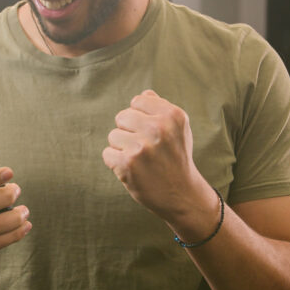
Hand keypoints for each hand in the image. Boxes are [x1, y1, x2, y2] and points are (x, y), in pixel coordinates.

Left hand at [102, 90, 216, 224]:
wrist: (181, 194)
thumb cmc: (176, 157)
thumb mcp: (179, 130)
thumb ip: (161, 108)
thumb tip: (143, 94)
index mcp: (172, 115)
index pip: (137, 101)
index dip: (139, 117)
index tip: (150, 132)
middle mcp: (158, 128)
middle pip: (122, 117)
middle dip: (129, 132)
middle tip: (145, 149)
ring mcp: (142, 146)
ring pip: (113, 136)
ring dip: (122, 149)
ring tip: (140, 160)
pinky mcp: (128, 164)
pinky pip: (107, 154)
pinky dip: (116, 163)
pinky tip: (133, 170)